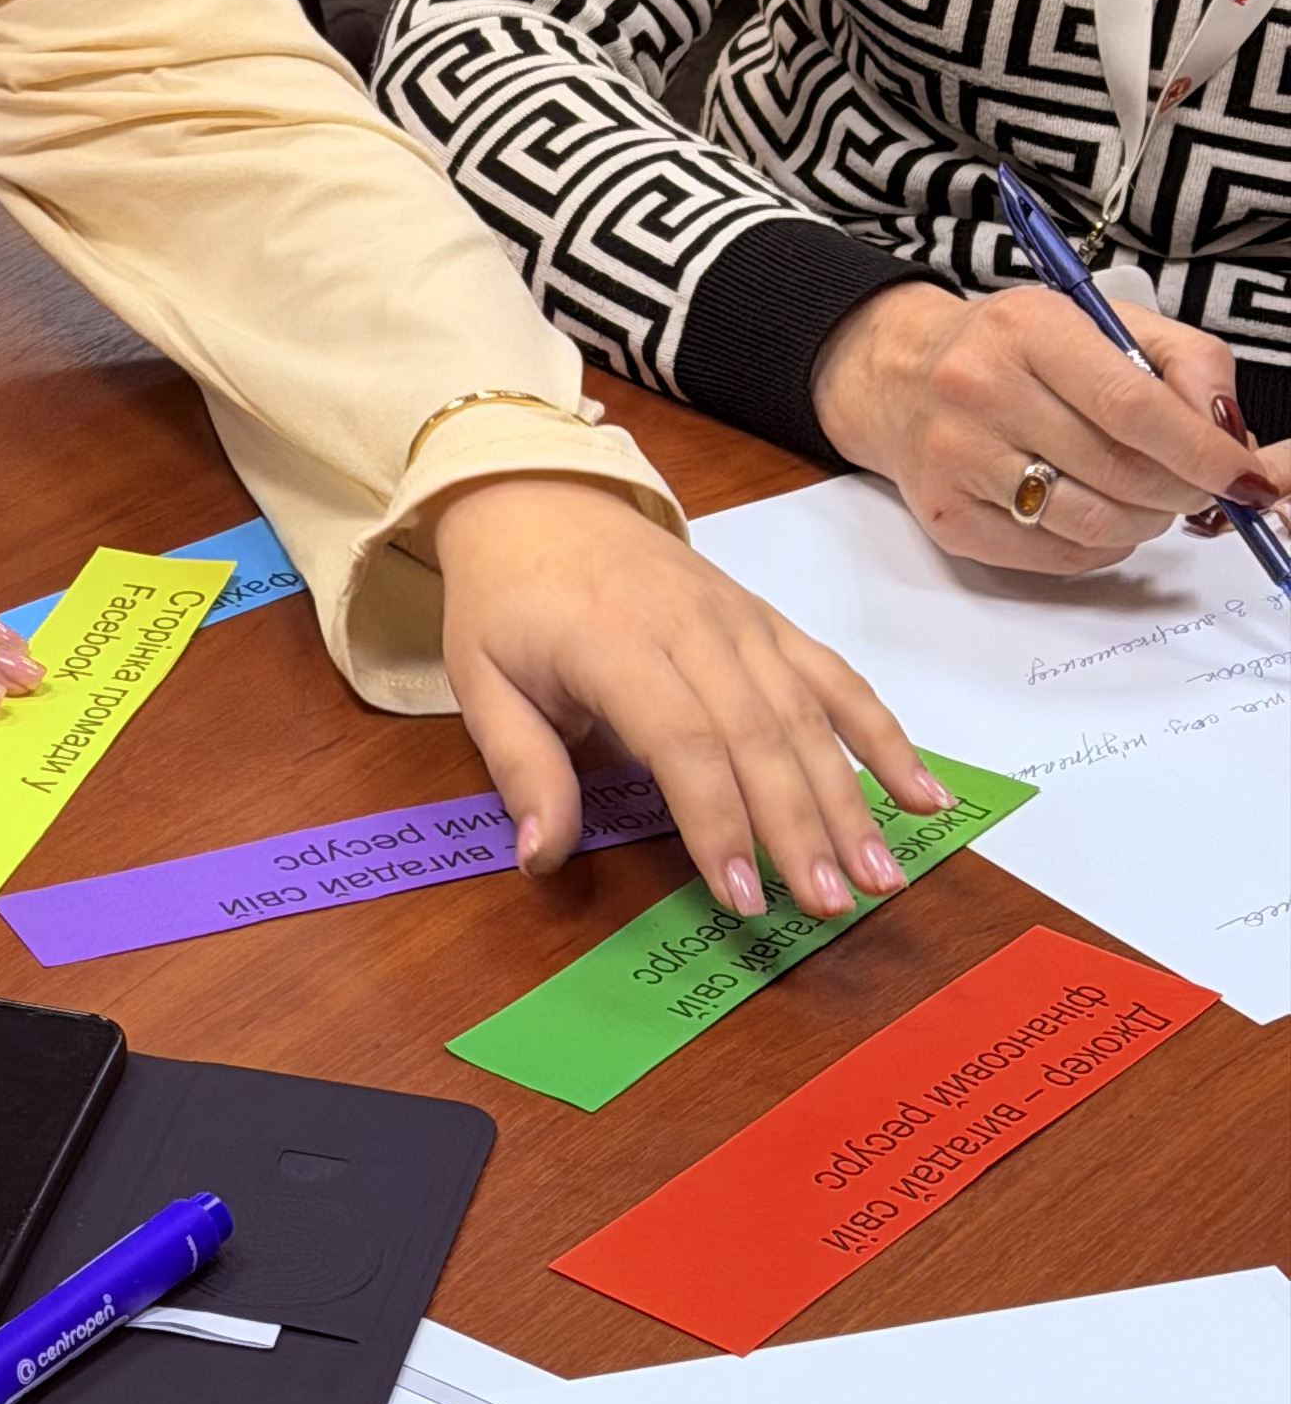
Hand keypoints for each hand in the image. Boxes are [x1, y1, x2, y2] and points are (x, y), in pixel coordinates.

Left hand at [424, 473, 939, 922]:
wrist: (539, 498)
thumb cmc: (508, 600)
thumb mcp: (482, 681)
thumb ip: (521, 769)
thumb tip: (542, 860)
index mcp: (615, 642)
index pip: (683, 742)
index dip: (718, 822)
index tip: (741, 897)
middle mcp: (693, 627)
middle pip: (761, 735)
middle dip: (800, 828)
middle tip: (826, 906)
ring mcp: (741, 621)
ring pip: (808, 715)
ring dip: (849, 799)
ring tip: (878, 875)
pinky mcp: (767, 621)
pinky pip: (835, 679)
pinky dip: (883, 736)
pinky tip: (922, 795)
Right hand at [809, 279, 1282, 575]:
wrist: (897, 376)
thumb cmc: (1010, 349)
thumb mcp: (1097, 320)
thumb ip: (1182, 361)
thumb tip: (1229, 435)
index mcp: (1027, 330)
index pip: (1133, 406)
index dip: (1202, 451)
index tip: (1242, 475)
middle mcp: (979, 390)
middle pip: (1120, 472)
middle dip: (1182, 491)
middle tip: (1198, 489)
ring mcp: (957, 459)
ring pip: (1093, 522)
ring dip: (1146, 523)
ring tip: (1147, 501)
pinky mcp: (947, 517)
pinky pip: (1055, 556)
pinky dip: (1100, 547)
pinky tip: (1100, 516)